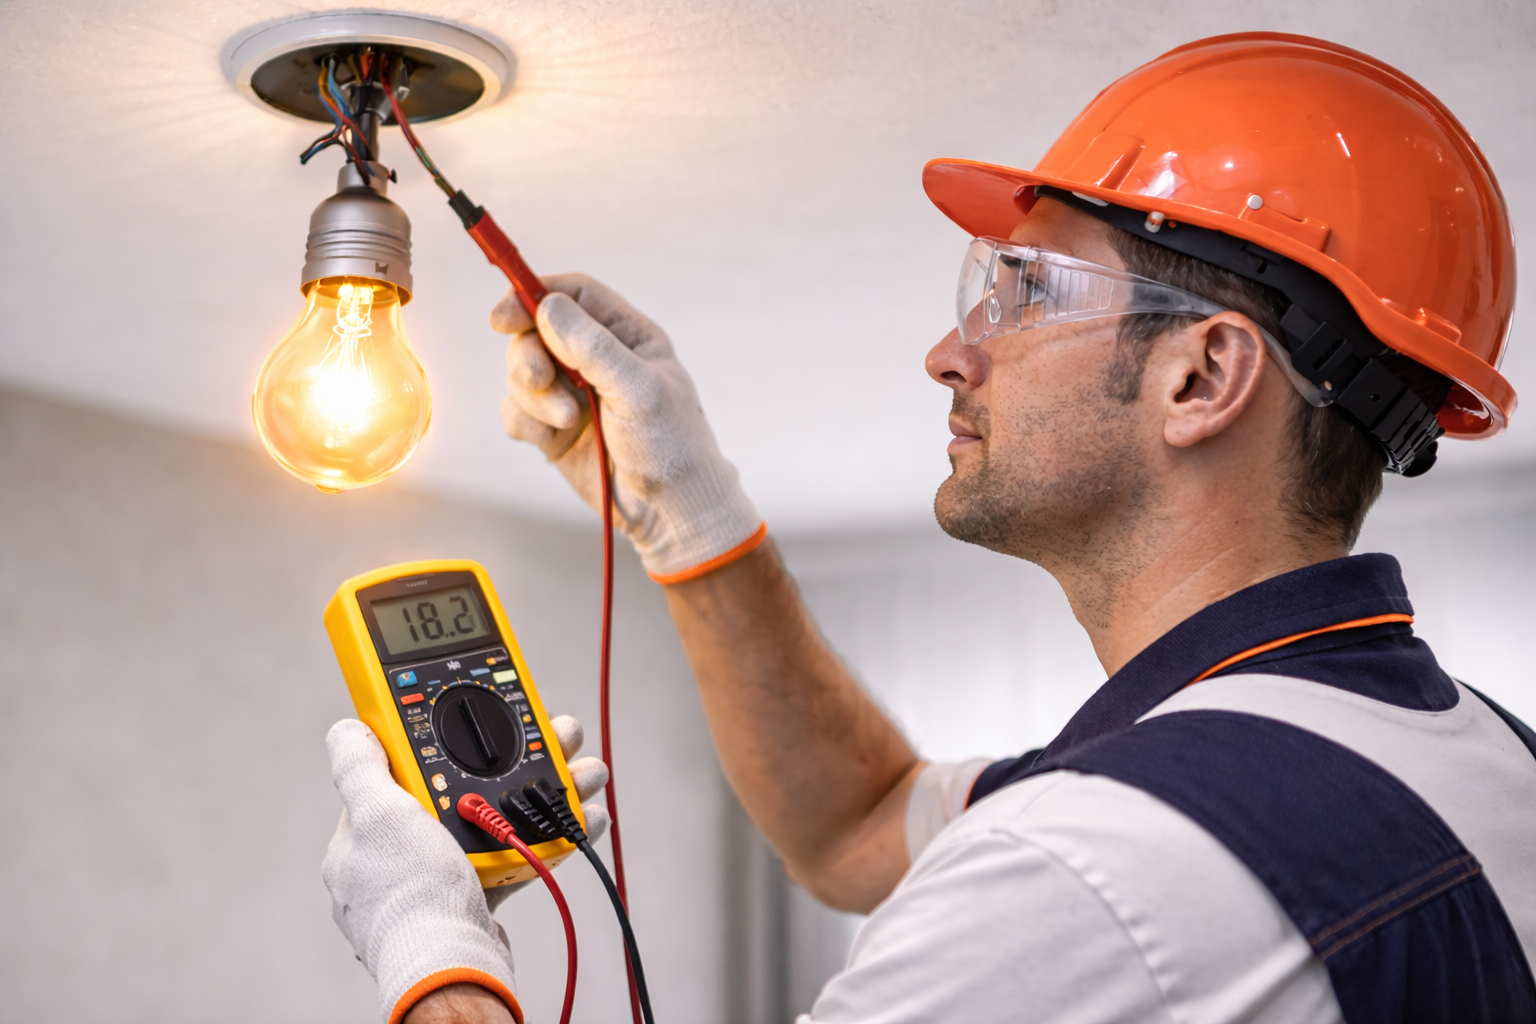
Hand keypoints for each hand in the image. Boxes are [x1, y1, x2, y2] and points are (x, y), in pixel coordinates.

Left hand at [322, 715, 608, 1022]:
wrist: (453, 970)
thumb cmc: (412, 898)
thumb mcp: (379, 816)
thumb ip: (360, 769)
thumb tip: (346, 729)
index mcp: (365, 838)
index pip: (402, 773)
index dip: (444, 744)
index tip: (479, 729)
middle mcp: (398, 862)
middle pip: (461, 792)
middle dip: (512, 766)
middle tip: (552, 744)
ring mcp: (436, 885)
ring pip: (495, 823)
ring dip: (543, 796)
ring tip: (582, 774)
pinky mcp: (473, 904)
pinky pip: (513, 859)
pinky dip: (546, 839)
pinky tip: (579, 819)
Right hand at [492, 273, 764, 582]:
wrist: (671, 511)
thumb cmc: (671, 445)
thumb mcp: (639, 390)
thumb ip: (594, 348)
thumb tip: (547, 306)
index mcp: (627, 335)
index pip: (573, 294)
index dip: (532, 295)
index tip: (503, 318)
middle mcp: (596, 359)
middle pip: (534, 331)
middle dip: (528, 356)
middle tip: (541, 380)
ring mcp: (572, 394)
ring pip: (520, 374)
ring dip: (534, 398)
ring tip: (568, 422)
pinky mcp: (553, 429)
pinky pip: (516, 412)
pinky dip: (527, 424)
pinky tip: (553, 441)